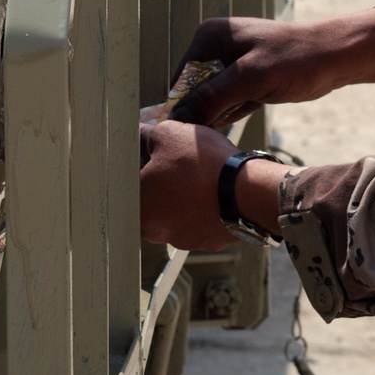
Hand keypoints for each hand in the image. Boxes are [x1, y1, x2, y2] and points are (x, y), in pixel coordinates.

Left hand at [138, 120, 287, 248]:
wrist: (243, 192)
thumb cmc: (201, 164)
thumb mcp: (168, 134)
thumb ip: (146, 134)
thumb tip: (138, 132)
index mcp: (136, 205)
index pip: (131, 182)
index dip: (145, 164)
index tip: (160, 154)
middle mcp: (152, 230)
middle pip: (153, 199)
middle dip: (164, 182)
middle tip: (182, 164)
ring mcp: (180, 239)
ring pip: (176, 212)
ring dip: (184, 197)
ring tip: (202, 177)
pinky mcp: (205, 243)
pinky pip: (199, 222)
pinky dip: (203, 209)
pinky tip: (214, 191)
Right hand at [169, 7, 374, 129]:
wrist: (337, 57)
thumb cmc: (297, 59)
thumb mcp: (251, 78)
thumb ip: (213, 96)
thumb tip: (178, 117)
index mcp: (210, 36)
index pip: (182, 77)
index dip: (183, 106)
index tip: (185, 134)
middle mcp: (216, 47)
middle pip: (194, 89)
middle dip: (202, 112)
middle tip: (208, 137)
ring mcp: (232, 64)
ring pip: (212, 99)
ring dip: (218, 116)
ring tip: (231, 125)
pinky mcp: (247, 80)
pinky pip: (228, 103)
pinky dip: (232, 115)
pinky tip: (242, 119)